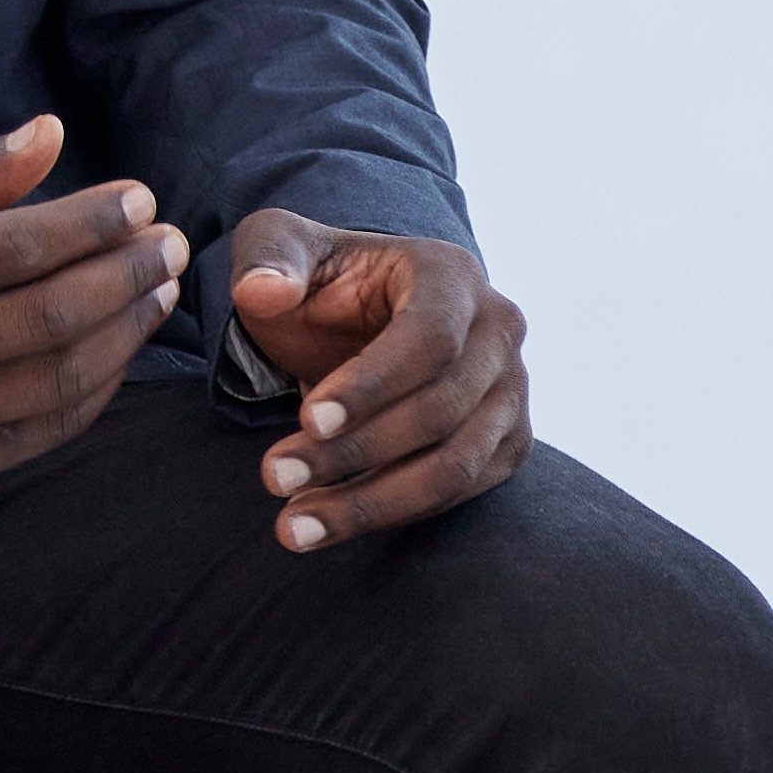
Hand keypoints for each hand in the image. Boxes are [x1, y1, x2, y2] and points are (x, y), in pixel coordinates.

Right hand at [0, 117, 182, 498]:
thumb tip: (50, 137)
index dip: (91, 223)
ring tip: (156, 290)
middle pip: (51, 315)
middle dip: (126, 274)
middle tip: (166, 242)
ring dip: (125, 331)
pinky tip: (117, 348)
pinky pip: (44, 432)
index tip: (137, 199)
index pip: (16, 248)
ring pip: (60, 378)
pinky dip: (95, 389)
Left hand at [218, 211, 529, 548]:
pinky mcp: (505, 443)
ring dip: (371, 502)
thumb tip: (262, 291)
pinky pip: (458, 493)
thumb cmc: (322, 284)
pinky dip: (392, 513)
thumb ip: (267, 258)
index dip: (372, 384)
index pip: (430, 337)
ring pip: (454, 466)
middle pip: (442, 409)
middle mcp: (498, 332)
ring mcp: (510, 392)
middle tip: (275, 477)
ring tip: (293, 524)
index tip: (306, 419)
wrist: (361, 322)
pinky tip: (327, 522)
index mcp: (452, 276)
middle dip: (354, 452)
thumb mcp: (279, 247)